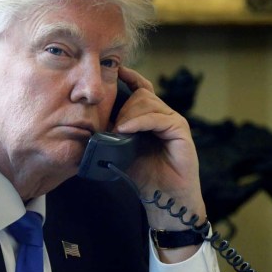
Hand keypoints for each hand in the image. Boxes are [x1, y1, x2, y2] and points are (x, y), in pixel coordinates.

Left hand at [113, 67, 206, 260]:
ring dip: (128, 114)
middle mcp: (164, 115)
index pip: (141, 89)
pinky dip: (140, 121)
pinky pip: (158, 117)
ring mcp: (174, 122)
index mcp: (151, 118)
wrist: (164, 199)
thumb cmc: (144, 176)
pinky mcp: (180, 131)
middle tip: (111, 125)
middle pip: (141, 95)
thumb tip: (92, 121)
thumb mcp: (122, 151)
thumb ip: (113, 134)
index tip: (113, 72)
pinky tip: (126, 129)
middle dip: (122, 105)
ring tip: (117, 130)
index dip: (128, 78)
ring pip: (148, 102)